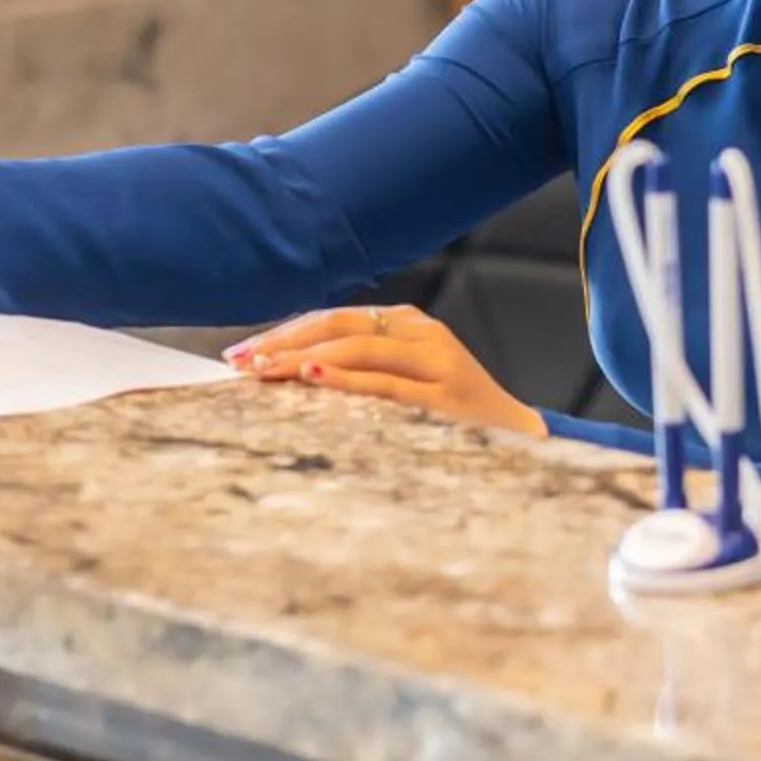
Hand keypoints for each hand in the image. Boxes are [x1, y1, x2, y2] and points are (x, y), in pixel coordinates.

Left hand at [224, 304, 546, 436]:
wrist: (520, 441)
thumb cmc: (452, 416)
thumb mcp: (405, 381)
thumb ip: (359, 370)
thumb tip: (283, 376)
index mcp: (407, 322)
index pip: (332, 318)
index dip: (283, 333)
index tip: (240, 354)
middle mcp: (422, 332)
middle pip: (339, 325)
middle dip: (284, 343)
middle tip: (242, 363)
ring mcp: (438, 361)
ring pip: (359, 348)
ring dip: (305, 359)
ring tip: (265, 370)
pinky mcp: (449, 394)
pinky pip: (387, 383)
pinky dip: (347, 378)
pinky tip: (315, 376)